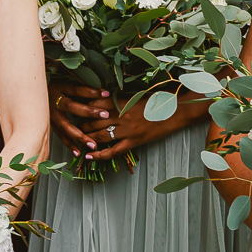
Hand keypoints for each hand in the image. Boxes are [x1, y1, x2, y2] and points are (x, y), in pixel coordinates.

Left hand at [52, 81, 182, 164]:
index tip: (78, 110)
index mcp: (121, 101)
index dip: (84, 107)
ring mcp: (127, 130)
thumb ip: (120, 98)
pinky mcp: (134, 141)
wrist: (176, 111)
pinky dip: (99, 154)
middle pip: (94, 120)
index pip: (95, 104)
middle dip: (82, 124)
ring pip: (100, 135)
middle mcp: (121, 115)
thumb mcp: (136, 95)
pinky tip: (89, 156)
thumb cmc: (158, 100)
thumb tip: (105, 99)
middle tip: (75, 127)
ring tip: (79, 140)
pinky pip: (113, 151)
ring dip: (87, 138)